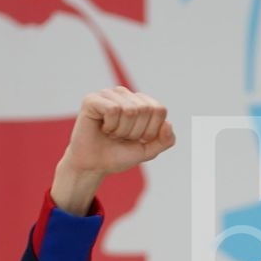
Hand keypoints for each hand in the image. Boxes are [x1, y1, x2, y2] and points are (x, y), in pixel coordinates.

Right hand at [51, 87, 175, 213]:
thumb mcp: (148, 151)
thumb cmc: (119, 155)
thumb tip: (168, 124)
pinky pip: (113, 109)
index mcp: (140, 102)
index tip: (137, 139)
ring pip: (130, 110)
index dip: (150, 131)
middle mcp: (124, 94)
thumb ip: (165, 140)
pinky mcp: (92, 99)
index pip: (159, 110)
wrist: (94, 166)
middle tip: (121, 137)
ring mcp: (108, 94)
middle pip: (145, 109)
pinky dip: (111, 126)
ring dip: (122, 130)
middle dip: (135, 132)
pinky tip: (103, 128)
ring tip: (111, 133)